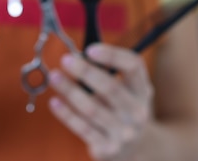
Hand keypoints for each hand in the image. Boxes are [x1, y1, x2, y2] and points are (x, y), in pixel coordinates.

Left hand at [49, 44, 153, 160]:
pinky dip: (67, 114)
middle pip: (111, 87)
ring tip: (54, 77)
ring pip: (92, 108)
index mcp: (143, 90)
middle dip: (86, 72)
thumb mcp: (126, 91)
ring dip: (70, 90)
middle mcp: (137, 111)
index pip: (134, 66)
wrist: (132, 148)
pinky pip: (83, 128)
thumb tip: (78, 56)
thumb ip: (109, 74)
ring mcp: (124, 131)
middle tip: (66, 59)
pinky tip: (54, 102)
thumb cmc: (120, 110)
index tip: (90, 49)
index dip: (112, 56)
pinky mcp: (109, 147)